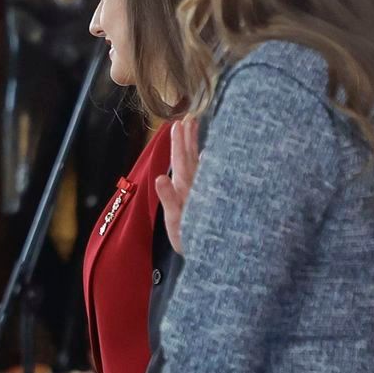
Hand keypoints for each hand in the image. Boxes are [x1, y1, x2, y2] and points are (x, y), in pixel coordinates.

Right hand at [154, 116, 199, 253]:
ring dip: (194, 145)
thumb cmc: (189, 239)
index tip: (179, 123)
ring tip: (193, 129)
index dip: (179, 142)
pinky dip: (207, 162)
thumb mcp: (175, 221)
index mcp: (185, 188)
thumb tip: (161, 177)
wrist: (211, 254)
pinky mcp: (206, 197)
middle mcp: (195, 186)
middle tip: (187, 118)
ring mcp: (202, 191)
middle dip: (187, 138)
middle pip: (190, 157)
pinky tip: (209, 155)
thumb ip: (169, 199)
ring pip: (198, 162)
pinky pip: (206, 174)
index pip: (181, 160)